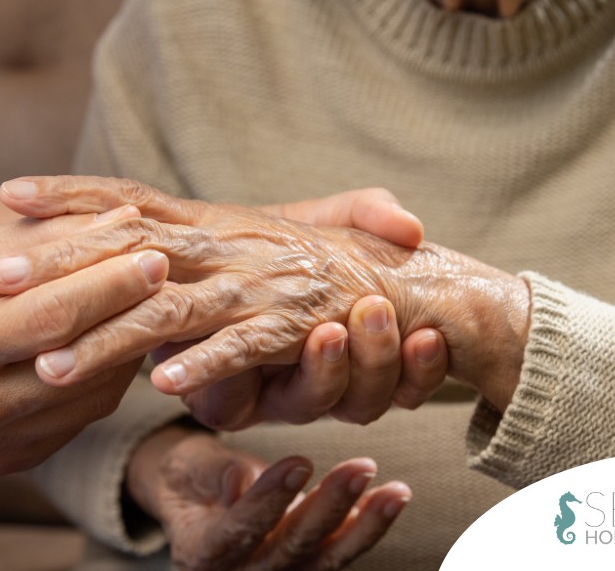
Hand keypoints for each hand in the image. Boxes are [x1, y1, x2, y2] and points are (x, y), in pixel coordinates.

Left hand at [0, 176, 529, 411]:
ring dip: (109, 337)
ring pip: (169, 310)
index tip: (9, 192)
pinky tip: (164, 385)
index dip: (71, 195)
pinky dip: (208, 365)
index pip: (128, 200)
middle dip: (61, 263)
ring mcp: (256, 285)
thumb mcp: (245, 240)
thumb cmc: (314, 265)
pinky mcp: (293, 326)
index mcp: (209, 223)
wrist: (405, 284)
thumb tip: (122, 237)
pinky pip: (243, 347)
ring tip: (52, 362)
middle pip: (128, 250)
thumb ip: (191, 237)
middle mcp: (225, 246)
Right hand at [0, 207, 166, 474]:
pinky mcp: (9, 460)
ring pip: (93, 395)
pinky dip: (104, 376)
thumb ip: (48, 240)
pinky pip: (82, 416)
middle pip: (79, 360)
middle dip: (130, 312)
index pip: (51, 318)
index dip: (109, 285)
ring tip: (142, 302)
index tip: (154, 252)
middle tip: (168, 271)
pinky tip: (110, 340)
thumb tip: (127, 220)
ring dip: (126, 346)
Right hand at [126, 426, 410, 570]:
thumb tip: (241, 480)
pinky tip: (388, 502)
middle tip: (361, 467)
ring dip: (364, 525)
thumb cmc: (190, 477)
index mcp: (201, 553)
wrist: (198, 502)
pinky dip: (365, 529)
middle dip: (329, 507)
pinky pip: (337, 555)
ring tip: (395, 491)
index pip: (238, 531)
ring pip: (324, 559)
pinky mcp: (304, 569)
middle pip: (289, 548)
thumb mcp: (186, 466)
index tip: (300, 461)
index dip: (269, 500)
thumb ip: (212, 474)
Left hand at [164, 189, 442, 427]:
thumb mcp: (323, 218)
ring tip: (327, 332)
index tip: (433, 337)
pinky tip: (206, 369)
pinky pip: (229, 395)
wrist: (182, 264)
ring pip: (318, 402)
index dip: (426, 365)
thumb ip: (368, 213)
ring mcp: (273, 392)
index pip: (413, 369)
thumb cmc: (264, 241)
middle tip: (386, 322)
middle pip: (372, 396)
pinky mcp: (219, 396)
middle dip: (384, 364)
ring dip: (327, 369)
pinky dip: (218, 370)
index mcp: (356, 340)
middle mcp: (322, 375)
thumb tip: (412, 226)